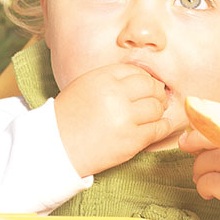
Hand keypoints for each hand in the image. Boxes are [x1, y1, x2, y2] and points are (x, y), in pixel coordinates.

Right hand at [54, 63, 171, 176]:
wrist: (56, 148)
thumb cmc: (70, 116)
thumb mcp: (85, 85)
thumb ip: (112, 79)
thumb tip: (144, 79)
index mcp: (103, 78)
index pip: (137, 72)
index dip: (145, 79)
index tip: (145, 87)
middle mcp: (115, 95)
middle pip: (151, 88)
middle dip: (156, 93)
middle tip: (155, 99)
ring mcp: (125, 119)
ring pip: (157, 108)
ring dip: (158, 110)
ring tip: (152, 114)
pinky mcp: (131, 141)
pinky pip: (158, 129)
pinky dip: (162, 126)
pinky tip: (157, 125)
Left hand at [178, 130, 219, 219]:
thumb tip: (190, 134)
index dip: (204, 133)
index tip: (187, 140)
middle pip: (217, 144)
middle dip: (200, 158)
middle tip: (198, 173)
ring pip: (212, 161)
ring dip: (199, 173)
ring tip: (204, 185)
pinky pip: (211, 181)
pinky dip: (203, 187)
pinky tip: (208, 195)